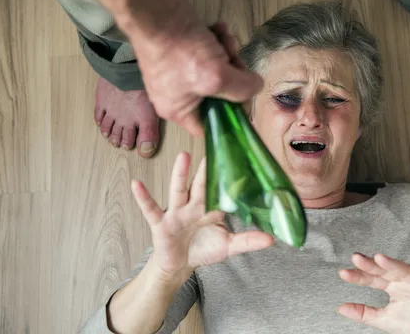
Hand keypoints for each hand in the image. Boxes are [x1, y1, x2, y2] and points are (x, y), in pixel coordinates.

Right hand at [130, 0, 262, 136]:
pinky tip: (218, 29)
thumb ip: (242, 88)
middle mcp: (177, 95)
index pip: (212, 126)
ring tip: (225, 39)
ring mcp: (179, 72)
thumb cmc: (179, 51)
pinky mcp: (182, 51)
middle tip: (236, 60)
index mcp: (179, 111)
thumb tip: (256, 87)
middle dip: (232, 75)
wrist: (156, 10)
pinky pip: (208, 52)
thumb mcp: (216, 76)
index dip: (232, 116)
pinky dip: (217, 41)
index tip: (248, 99)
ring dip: (227, 53)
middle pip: (219, 95)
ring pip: (217, 69)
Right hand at [131, 152, 273, 281]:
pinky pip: (150, 208)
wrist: (179, 265)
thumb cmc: (203, 249)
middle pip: (202, 184)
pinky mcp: (160, 223)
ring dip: (180, 174)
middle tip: (214, 145)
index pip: (223, 189)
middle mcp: (194, 205)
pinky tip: (136, 184)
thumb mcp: (228, 246)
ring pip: (179, 190)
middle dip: (207, 167)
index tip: (239, 155)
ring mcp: (176, 212)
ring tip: (184, 156)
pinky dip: (143, 197)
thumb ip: (248, 240)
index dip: (230, 175)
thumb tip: (273, 239)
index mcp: (211, 208)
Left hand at [338, 253, 409, 333]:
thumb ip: (364, 313)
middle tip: (357, 258)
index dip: (359, 275)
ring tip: (381, 259)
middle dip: (373, 264)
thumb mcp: (384, 319)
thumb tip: (340, 308)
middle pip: (387, 270)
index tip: (343, 273)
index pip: (373, 278)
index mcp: (392, 286)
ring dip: (395, 265)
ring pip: (408, 272)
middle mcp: (405, 282)